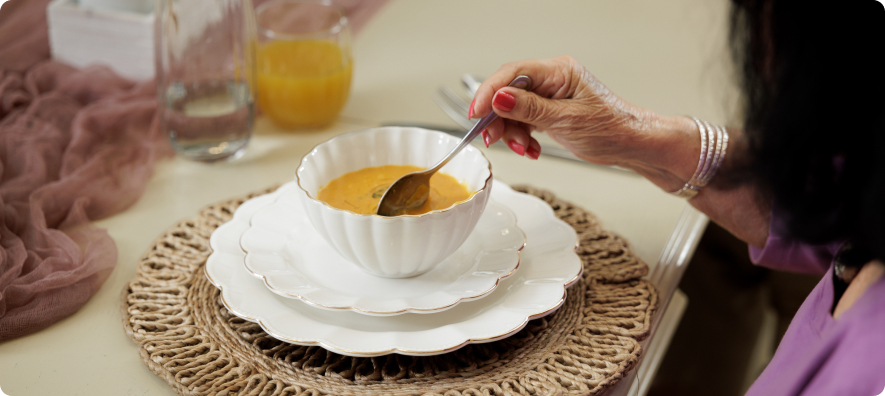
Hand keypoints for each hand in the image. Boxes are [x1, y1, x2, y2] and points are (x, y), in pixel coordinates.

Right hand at [470, 56, 697, 191]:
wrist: (631, 145)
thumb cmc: (611, 128)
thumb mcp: (566, 120)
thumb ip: (529, 109)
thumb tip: (499, 98)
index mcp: (558, 71)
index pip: (513, 74)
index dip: (489, 91)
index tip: (477, 112)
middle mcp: (552, 79)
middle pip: (508, 92)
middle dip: (499, 118)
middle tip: (493, 137)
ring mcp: (550, 95)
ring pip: (513, 110)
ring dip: (511, 133)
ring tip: (523, 148)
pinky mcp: (549, 111)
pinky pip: (523, 120)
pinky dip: (522, 137)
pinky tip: (530, 148)